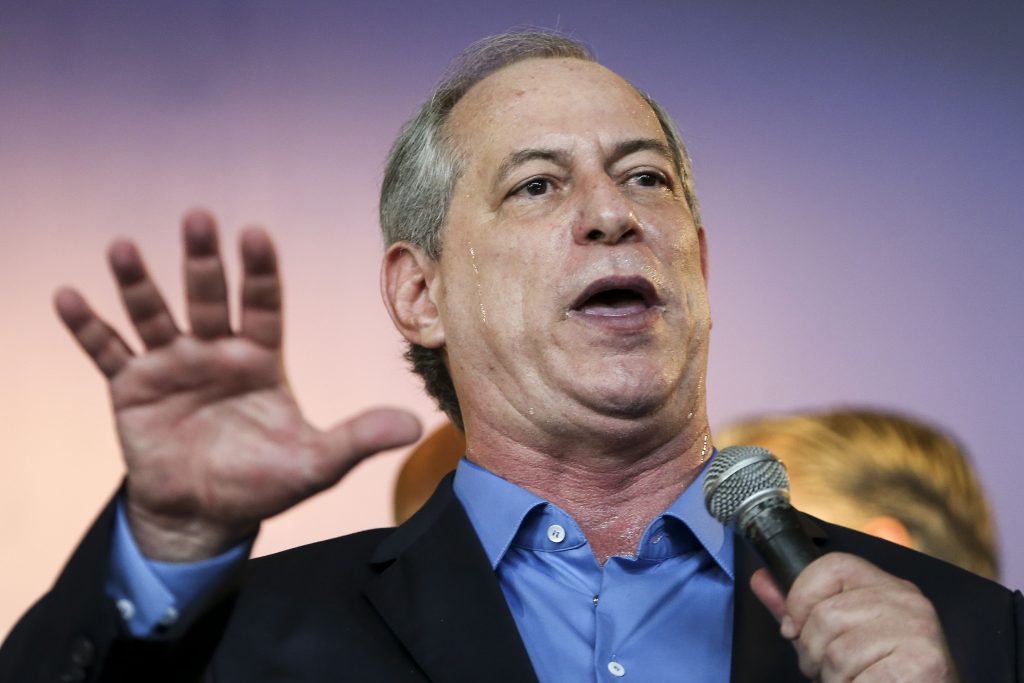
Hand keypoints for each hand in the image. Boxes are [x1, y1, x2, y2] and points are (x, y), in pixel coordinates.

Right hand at [55, 210, 421, 561]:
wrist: (206, 515)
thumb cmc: (264, 483)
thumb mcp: (315, 464)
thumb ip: (357, 440)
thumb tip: (418, 426)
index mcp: (260, 358)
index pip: (264, 305)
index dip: (259, 272)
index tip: (255, 234)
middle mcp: (215, 350)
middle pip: (208, 297)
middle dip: (202, 261)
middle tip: (199, 218)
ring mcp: (171, 365)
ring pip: (154, 314)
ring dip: (138, 283)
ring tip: (123, 247)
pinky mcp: (131, 388)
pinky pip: (107, 352)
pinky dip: (88, 328)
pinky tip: (68, 297)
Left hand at [751, 553, 957, 682]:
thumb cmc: (882, 675)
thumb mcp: (839, 636)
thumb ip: (801, 609)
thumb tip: (762, 579)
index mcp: (887, 587)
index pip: (831, 566)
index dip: (801, 598)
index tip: (796, 627)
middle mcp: (906, 602)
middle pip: (825, 616)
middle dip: (814, 654)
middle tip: (831, 670)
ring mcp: (917, 631)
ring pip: (837, 653)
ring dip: (833, 679)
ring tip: (853, 681)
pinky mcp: (922, 664)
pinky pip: (858, 679)